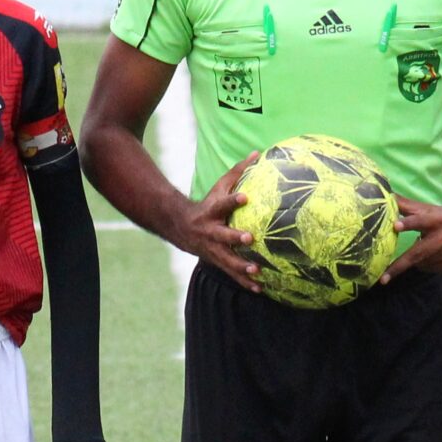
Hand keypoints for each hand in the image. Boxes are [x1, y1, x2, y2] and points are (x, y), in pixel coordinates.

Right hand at [176, 153, 262, 291]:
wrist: (181, 227)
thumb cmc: (208, 204)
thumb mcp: (219, 186)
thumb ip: (238, 172)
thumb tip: (259, 152)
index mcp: (213, 212)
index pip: (224, 204)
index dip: (233, 200)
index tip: (245, 197)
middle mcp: (211, 232)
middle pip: (223, 236)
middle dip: (235, 238)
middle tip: (249, 239)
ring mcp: (212, 249)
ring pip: (227, 260)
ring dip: (241, 267)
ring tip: (256, 271)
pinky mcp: (216, 261)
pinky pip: (231, 274)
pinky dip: (245, 282)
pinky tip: (260, 289)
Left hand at [384, 196, 441, 281]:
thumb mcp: (428, 209)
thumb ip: (406, 205)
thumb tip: (384, 196)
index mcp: (438, 219)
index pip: (421, 220)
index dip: (409, 223)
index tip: (395, 226)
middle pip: (418, 252)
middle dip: (399, 265)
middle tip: (383, 277)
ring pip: (423, 263)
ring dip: (414, 261)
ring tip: (418, 251)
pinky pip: (431, 269)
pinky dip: (424, 265)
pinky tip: (428, 256)